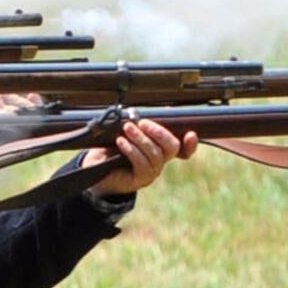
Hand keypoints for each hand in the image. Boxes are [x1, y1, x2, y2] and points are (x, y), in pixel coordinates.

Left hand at [80, 116, 196, 193]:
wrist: (97, 165)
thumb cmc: (114, 145)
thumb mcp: (129, 131)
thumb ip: (144, 123)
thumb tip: (159, 109)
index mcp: (161, 148)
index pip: (184, 148)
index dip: (191, 144)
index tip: (191, 134)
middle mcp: (161, 160)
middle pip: (172, 147)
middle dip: (159, 133)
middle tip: (143, 122)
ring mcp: (152, 171)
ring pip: (155, 154)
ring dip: (141, 139)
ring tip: (127, 128)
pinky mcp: (140, 179)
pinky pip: (141, 163)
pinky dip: (131, 150)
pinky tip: (121, 142)